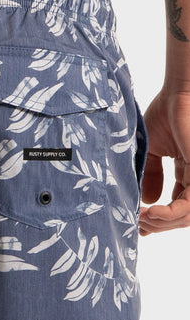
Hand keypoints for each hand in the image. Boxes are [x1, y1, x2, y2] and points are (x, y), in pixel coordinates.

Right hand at [138, 87, 189, 235]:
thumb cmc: (166, 114)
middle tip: (136, 223)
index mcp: (188, 174)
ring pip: (186, 216)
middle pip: (181, 217)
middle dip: (157, 225)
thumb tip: (146, 201)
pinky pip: (189, 206)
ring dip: (161, 223)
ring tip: (141, 219)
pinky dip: (169, 214)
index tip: (136, 222)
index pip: (177, 206)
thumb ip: (149, 175)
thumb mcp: (151, 150)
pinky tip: (151, 213)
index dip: (157, 219)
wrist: (179, 94)